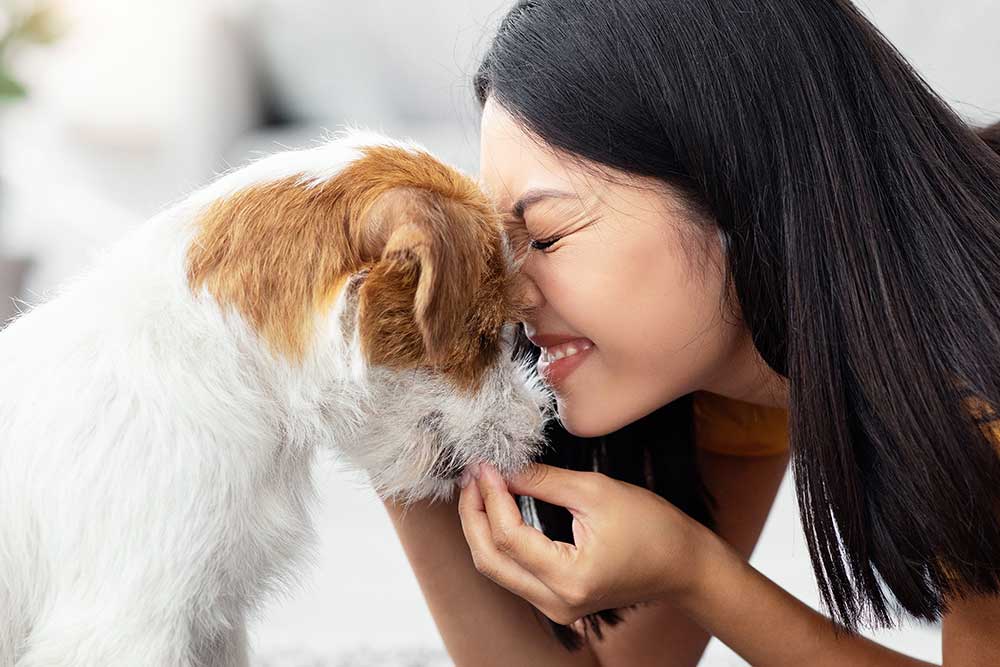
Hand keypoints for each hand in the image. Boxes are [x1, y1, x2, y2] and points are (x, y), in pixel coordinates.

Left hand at [457, 462, 713, 625]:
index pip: (508, 536)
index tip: (484, 464)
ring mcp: (555, 608)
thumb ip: (544, 480)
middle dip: (473, 514)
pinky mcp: (556, 601)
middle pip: (490, 560)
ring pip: (496, 569)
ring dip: (481, 527)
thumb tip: (501, 467)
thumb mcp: (596, 491)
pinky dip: (499, 539)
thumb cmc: (652, 526)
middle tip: (471, 475)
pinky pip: (513, 572)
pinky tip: (496, 508)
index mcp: (569, 579)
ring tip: (478, 486)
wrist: (685, 565)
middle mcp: (556, 603)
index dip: (490, 496)